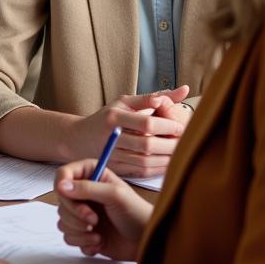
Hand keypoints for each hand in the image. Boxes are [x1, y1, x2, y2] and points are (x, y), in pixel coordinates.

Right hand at [56, 158, 153, 260]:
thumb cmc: (137, 214)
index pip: (63, 175)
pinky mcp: (84, 233)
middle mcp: (84, 194)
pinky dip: (83, 242)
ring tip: (98, 233)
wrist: (147, 242)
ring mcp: (83, 214)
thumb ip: (88, 188)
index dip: (62, 187)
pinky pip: (70, 237)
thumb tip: (62, 186)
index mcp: (91, 176)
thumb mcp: (115, 195)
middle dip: (75, 214)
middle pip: (61, 201)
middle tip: (93, 220)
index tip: (69, 198)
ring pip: (63, 221)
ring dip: (79, 230)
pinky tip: (99, 242)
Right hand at [64, 86, 189, 176]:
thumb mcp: (125, 102)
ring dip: (167, 159)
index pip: (147, 123)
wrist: (79, 139)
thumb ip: (154, 97)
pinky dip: (159, 169)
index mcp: (115, 117)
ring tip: (180, 153)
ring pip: (147, 162)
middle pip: (147, 145)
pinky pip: (142, 172)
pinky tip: (168, 163)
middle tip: (185, 142)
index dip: (168, 126)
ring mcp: (113, 155)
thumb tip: (183, 90)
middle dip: (171, 145)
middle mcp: (112, 136)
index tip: (181, 127)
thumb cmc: (107, 117)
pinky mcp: (116, 169)